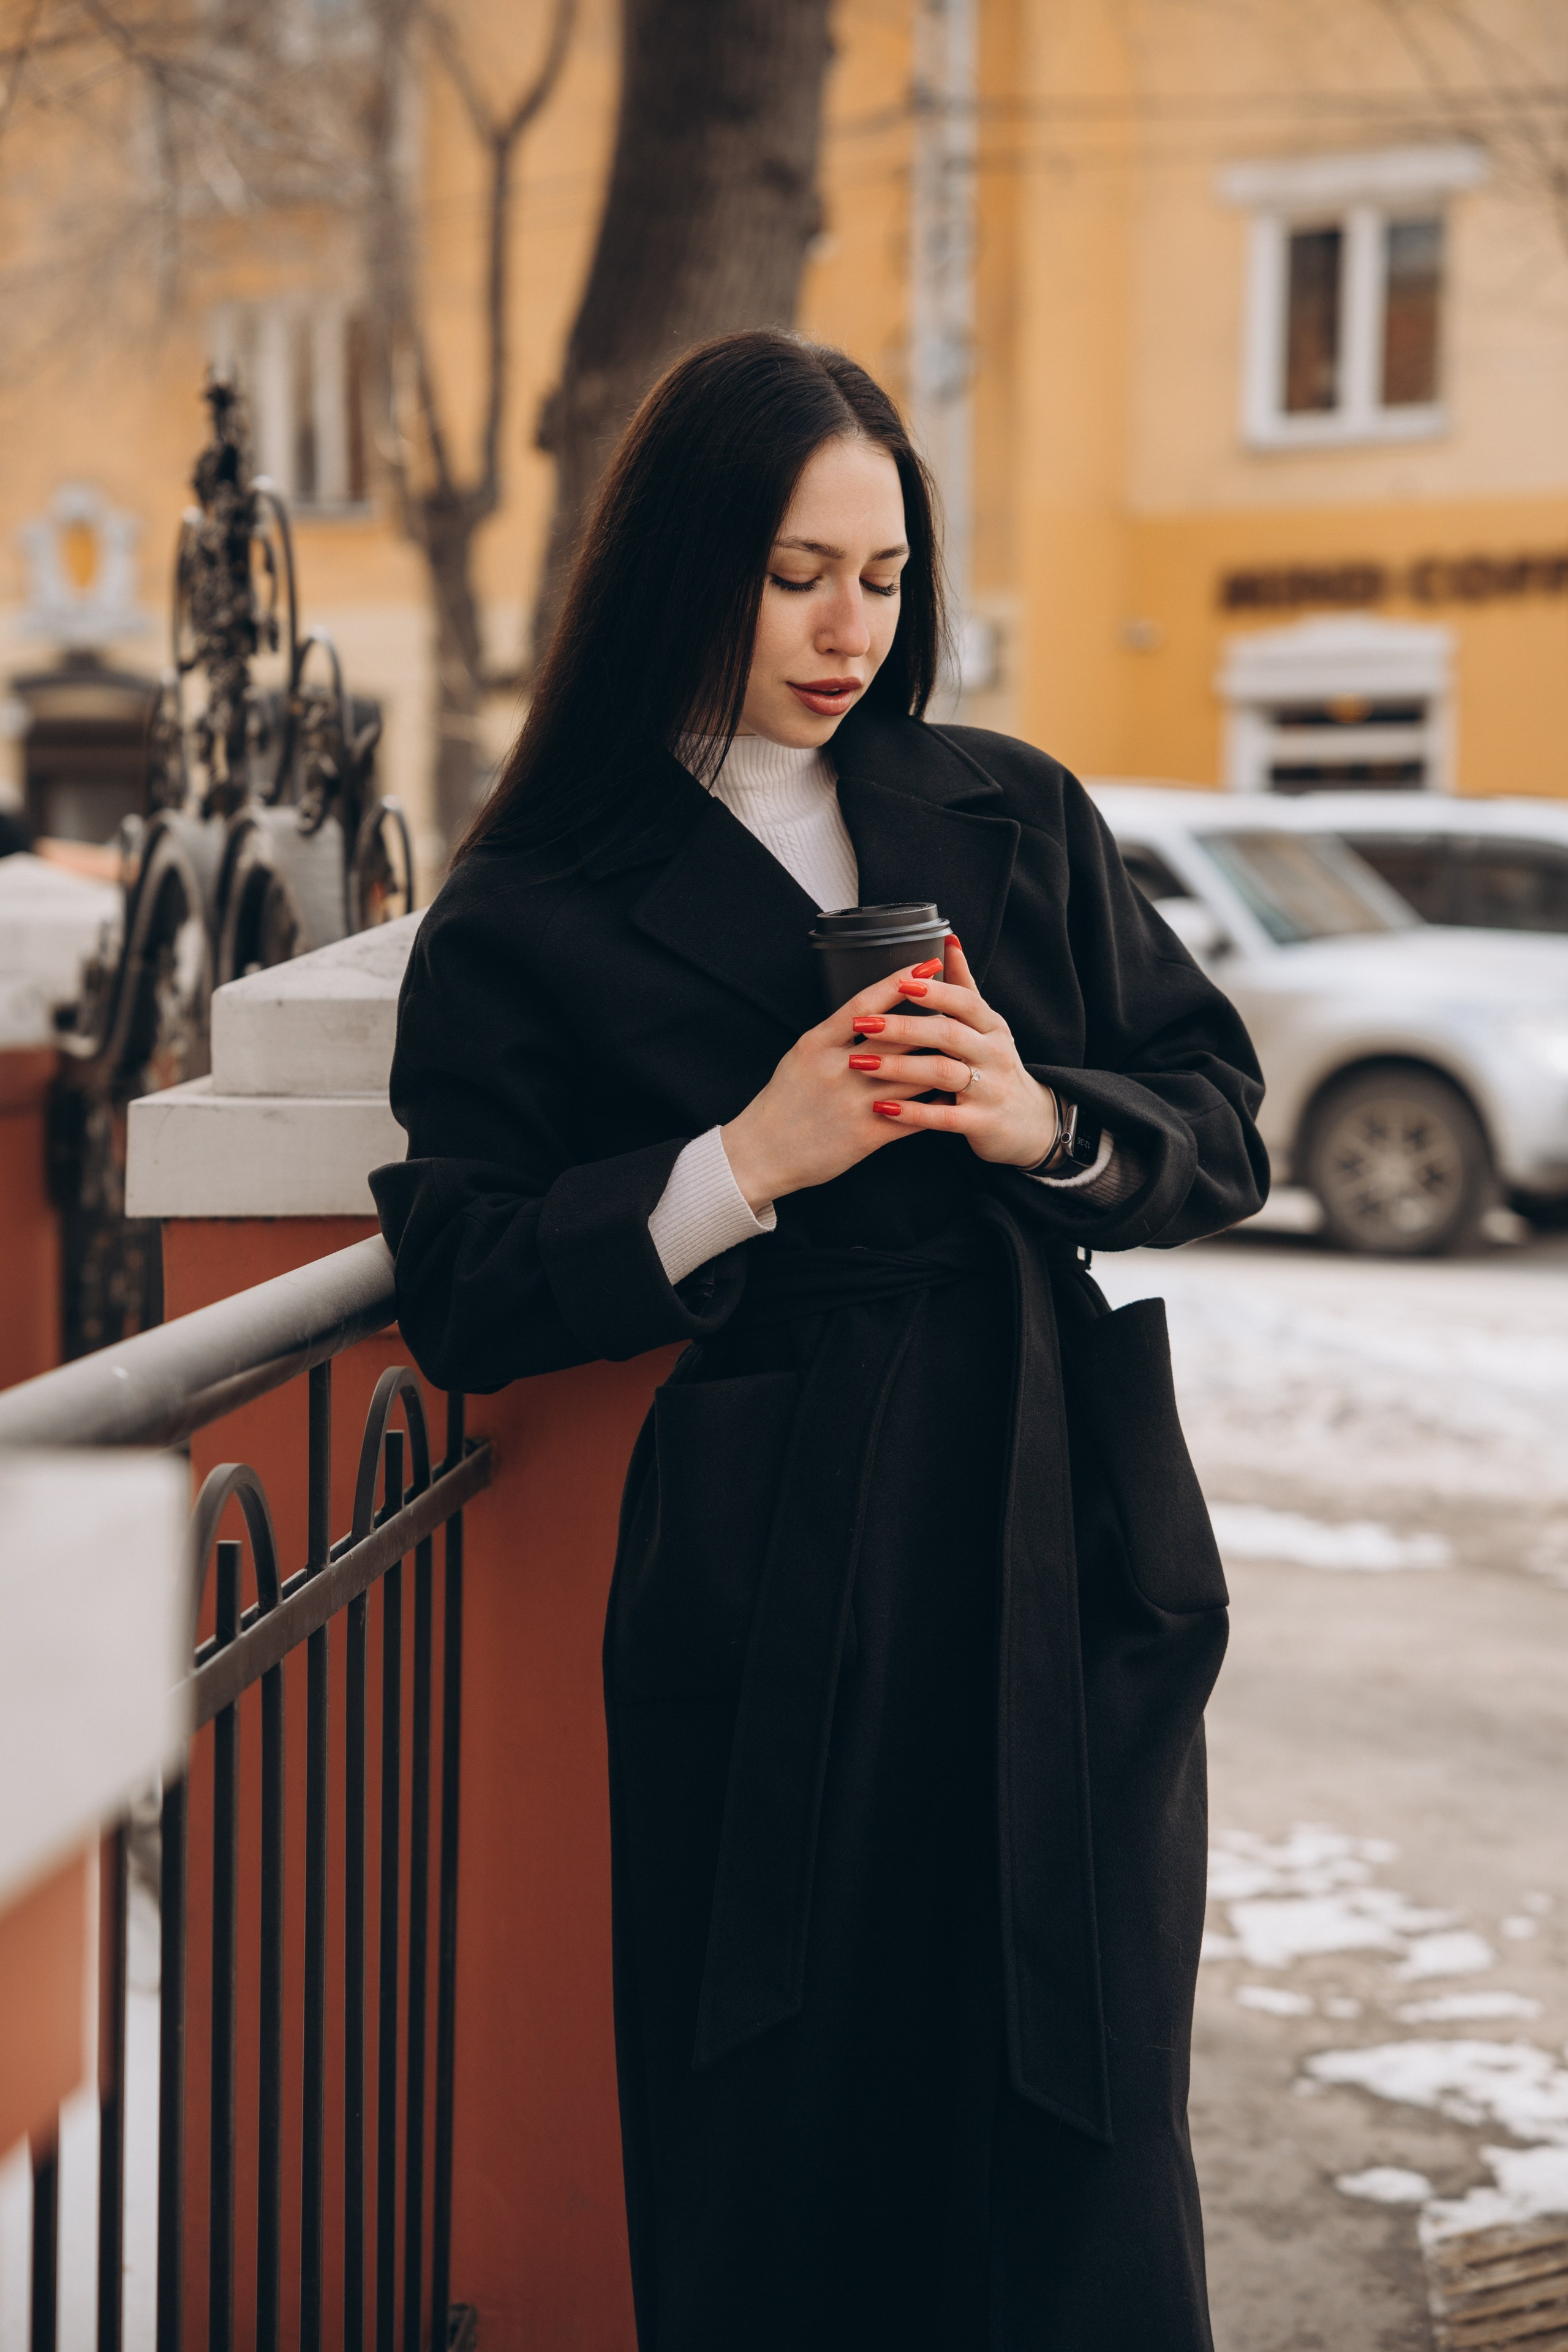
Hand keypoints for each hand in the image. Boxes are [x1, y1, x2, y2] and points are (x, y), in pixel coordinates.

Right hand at [719, 957, 958, 1208]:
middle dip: (934, 1021)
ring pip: (912, 1075)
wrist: (761, 1154)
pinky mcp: (864, 1136)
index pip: (865, 1004)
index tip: (927, 963)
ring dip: (942, 1063)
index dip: (899, 981)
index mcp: (817, 1044)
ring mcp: (852, 1103)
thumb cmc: (783, 1102)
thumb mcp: (801, 1056)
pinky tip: (952, 1094)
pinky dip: (934, 1104)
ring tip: (967, 1048)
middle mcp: (836, 1070)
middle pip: (897, 1037)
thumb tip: (871, 1012)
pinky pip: (912, 1116)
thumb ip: (835, 1036)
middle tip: (964, 1003)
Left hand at [836, 935, 1058, 1168]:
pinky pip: (943, 1116)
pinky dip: (912, 1112)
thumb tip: (948, 939)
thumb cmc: (996, 1067)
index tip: (899, 983)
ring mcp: (989, 1089)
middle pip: (949, 1034)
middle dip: (903, 1027)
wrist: (1029, 1123)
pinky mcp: (981, 1122)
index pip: (964, 1001)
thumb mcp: (986, 1026)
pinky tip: (882, 1107)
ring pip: (943, 1072)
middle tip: (864, 1024)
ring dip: (900, 1067)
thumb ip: (964, 986)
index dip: (933, 991)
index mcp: (992, 1026)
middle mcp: (994, 1054)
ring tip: (862, 1063)